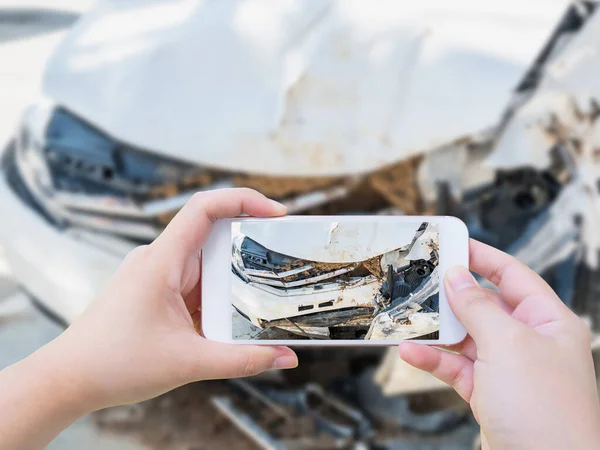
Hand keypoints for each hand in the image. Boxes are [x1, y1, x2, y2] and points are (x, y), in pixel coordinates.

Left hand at [0, 189, 298, 449]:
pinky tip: (233, 315)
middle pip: (213, 234)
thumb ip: (242, 360)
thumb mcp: (189, 363)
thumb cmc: (114, 364)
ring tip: (264, 294)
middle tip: (283, 256)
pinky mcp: (156, 292)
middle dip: (250, 242)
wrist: (68, 379)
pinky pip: (195, 282)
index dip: (244, 201)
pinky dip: (217, 294)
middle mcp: (158, 260)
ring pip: (206, 262)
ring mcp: (156, 275)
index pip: (204, 208)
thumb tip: (286, 357)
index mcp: (161, 261)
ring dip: (234, 275)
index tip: (276, 214)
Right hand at [399, 240, 599, 449]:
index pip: (512, 276)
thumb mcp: (507, 345)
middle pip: (484, 306)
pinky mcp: (489, 392)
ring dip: (436, 331)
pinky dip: (434, 360)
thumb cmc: (544, 410)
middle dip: (451, 297)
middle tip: (420, 282)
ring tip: (407, 319)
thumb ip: (477, 307)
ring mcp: (508, 368)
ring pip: (465, 338)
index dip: (482, 257)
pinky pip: (456, 367)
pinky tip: (411, 353)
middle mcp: (530, 341)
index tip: (452, 245)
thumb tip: (456, 276)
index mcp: (548, 321)